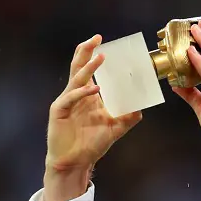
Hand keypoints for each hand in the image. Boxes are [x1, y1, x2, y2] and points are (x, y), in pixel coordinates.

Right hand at [44, 35, 141, 200]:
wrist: (74, 162)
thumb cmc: (90, 145)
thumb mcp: (114, 130)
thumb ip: (127, 119)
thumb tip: (141, 109)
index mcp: (86, 95)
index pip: (89, 70)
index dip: (94, 55)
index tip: (105, 44)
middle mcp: (76, 95)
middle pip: (78, 66)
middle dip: (86, 50)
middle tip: (97, 38)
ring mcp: (66, 101)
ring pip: (76, 78)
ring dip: (88, 67)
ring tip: (100, 56)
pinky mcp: (59, 111)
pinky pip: (71, 98)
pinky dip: (83, 93)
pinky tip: (95, 90)